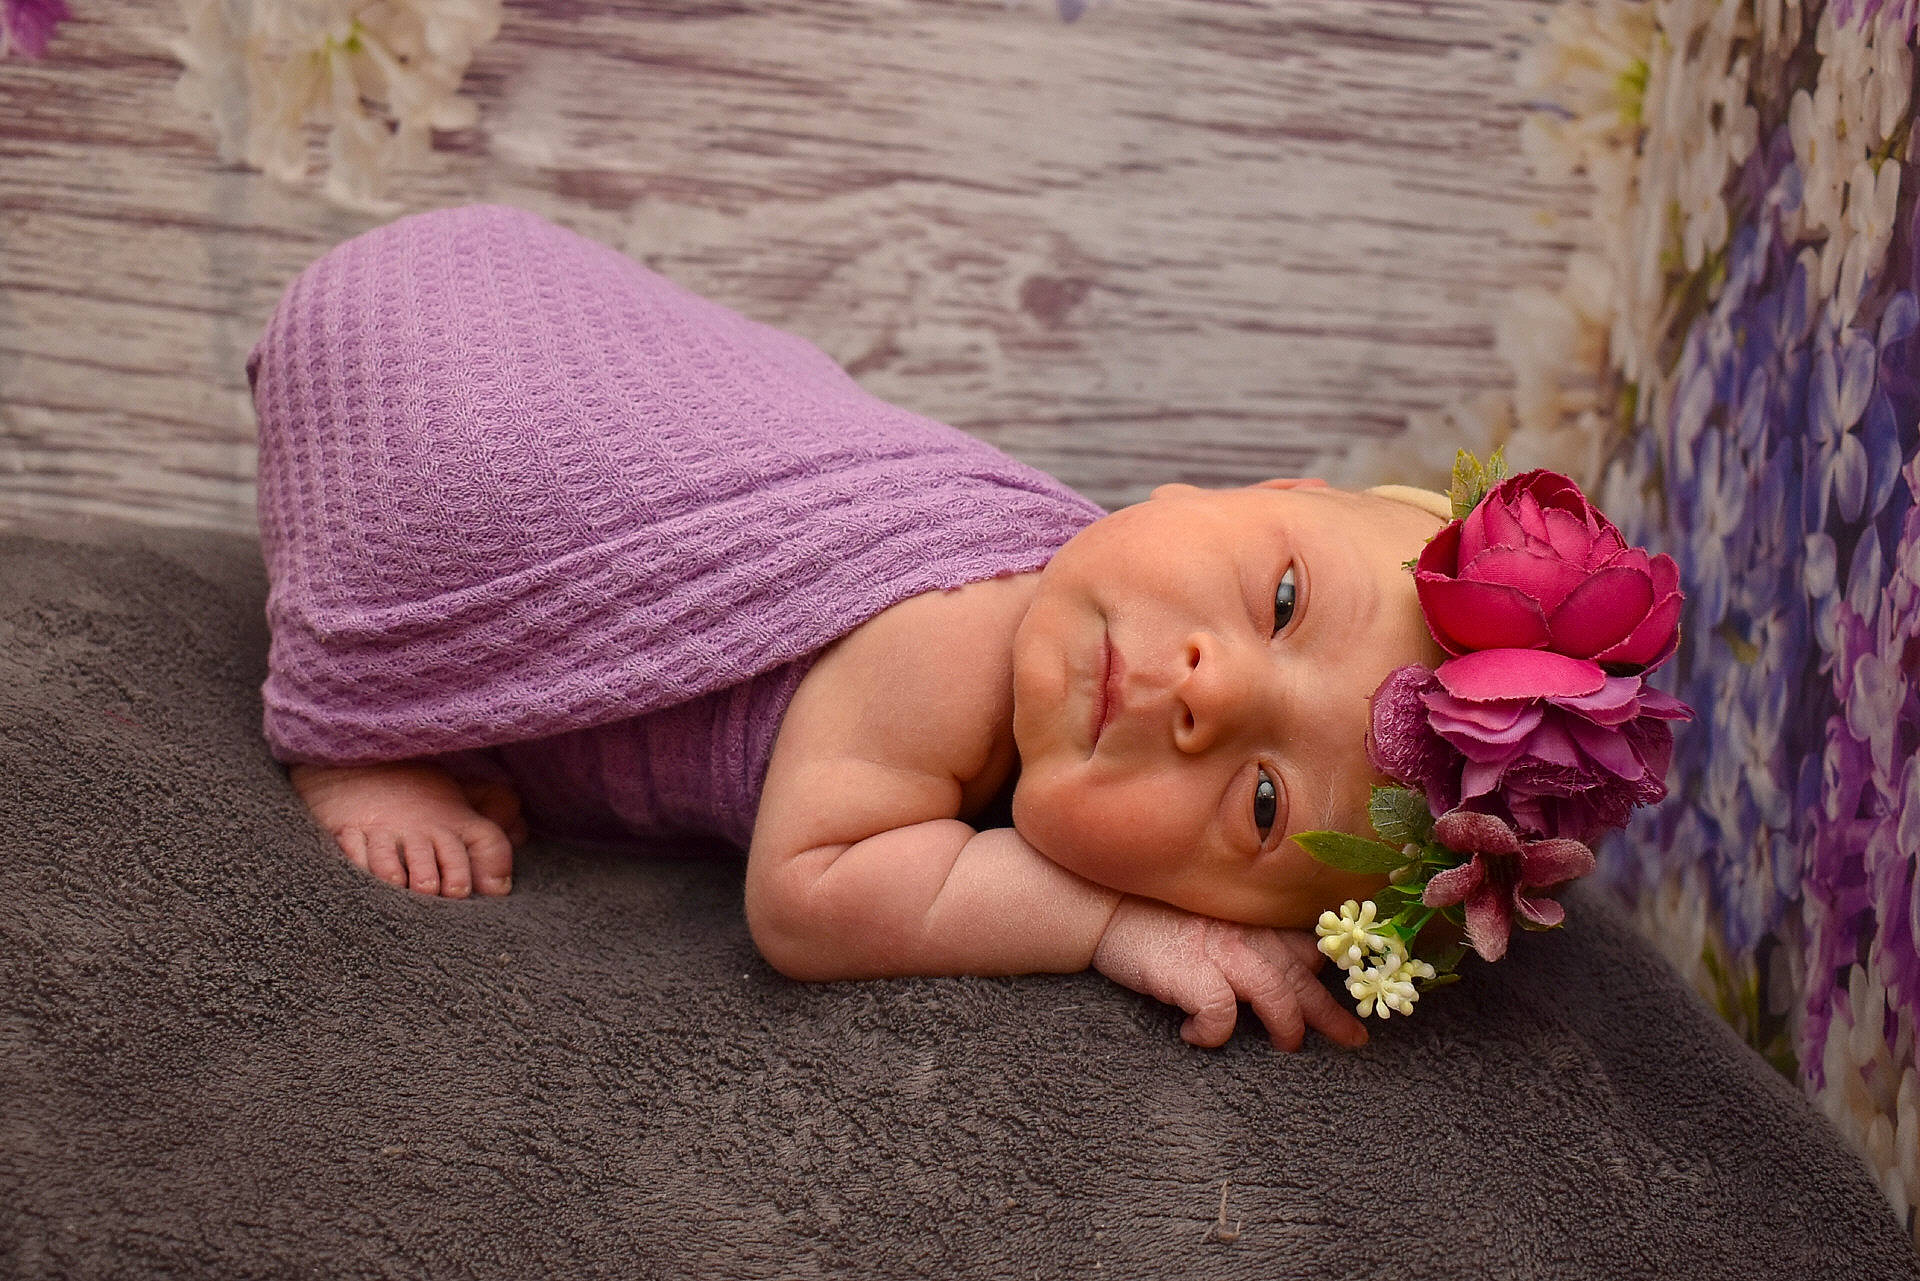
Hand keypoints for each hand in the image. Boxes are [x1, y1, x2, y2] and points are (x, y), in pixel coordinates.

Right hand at [1091, 896, 1369, 1050]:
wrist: (1101, 902)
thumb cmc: (1152, 912)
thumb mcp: (1211, 914)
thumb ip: (1245, 931)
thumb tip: (1278, 964)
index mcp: (1254, 919)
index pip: (1309, 944)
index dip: (1333, 973)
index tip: (1352, 994)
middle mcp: (1246, 934)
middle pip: (1304, 978)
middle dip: (1333, 1014)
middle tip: (1353, 1039)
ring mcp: (1221, 953)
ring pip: (1279, 999)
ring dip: (1287, 1029)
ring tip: (1283, 1046)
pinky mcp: (1190, 973)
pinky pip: (1221, 1015)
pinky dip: (1215, 1034)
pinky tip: (1196, 1036)